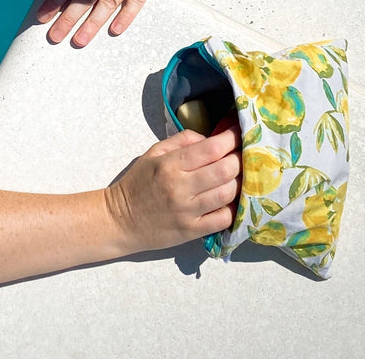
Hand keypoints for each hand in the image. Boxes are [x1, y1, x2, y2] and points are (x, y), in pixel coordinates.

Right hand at [103, 127, 241, 255]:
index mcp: (170, 164)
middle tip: (242, 156)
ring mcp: (188, 211)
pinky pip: (224, 219)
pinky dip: (233, 208)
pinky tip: (230, 201)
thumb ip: (181, 141)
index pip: (210, 149)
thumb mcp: (153, 153)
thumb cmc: (138, 183)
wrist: (121, 220)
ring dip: (238, 183)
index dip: (231, 139)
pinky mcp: (193, 231)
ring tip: (238, 177)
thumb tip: (209, 138)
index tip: (240, 133)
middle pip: (225, 170)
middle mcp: (181, 187)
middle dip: (239, 160)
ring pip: (228, 194)